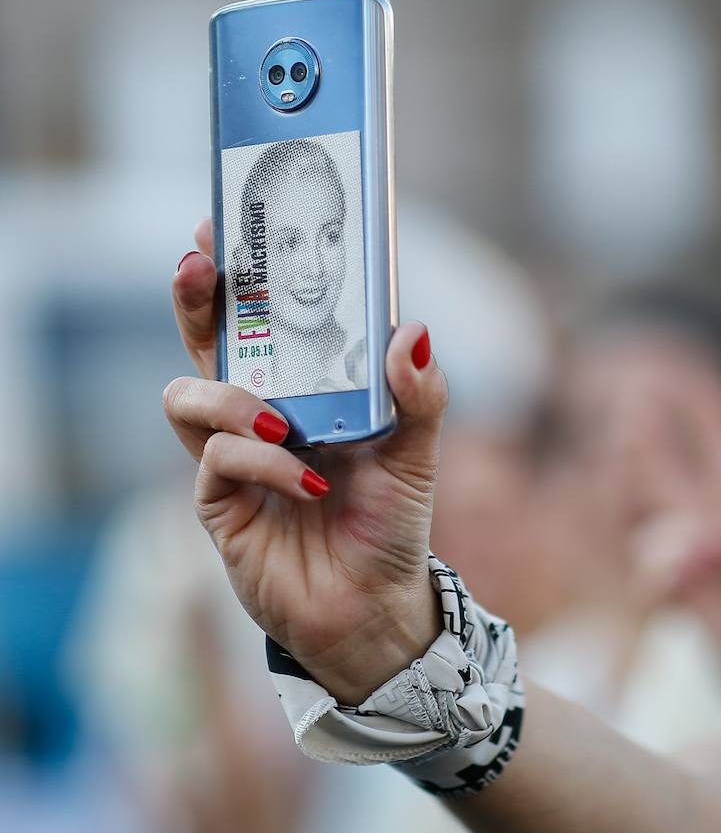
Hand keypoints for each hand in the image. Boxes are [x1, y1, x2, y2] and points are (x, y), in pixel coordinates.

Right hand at [165, 218, 446, 702]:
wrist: (375, 607)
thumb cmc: (393, 523)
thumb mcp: (420, 452)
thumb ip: (420, 394)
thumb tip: (413, 329)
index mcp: (308, 390)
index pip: (265, 320)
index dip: (241, 273)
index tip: (227, 225)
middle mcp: (262, 413)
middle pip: (208, 342)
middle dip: (199, 299)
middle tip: (204, 264)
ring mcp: (233, 455)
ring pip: (189, 396)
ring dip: (233, 398)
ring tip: (285, 424)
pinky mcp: (218, 502)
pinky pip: (213, 458)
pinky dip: (261, 462)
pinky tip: (307, 484)